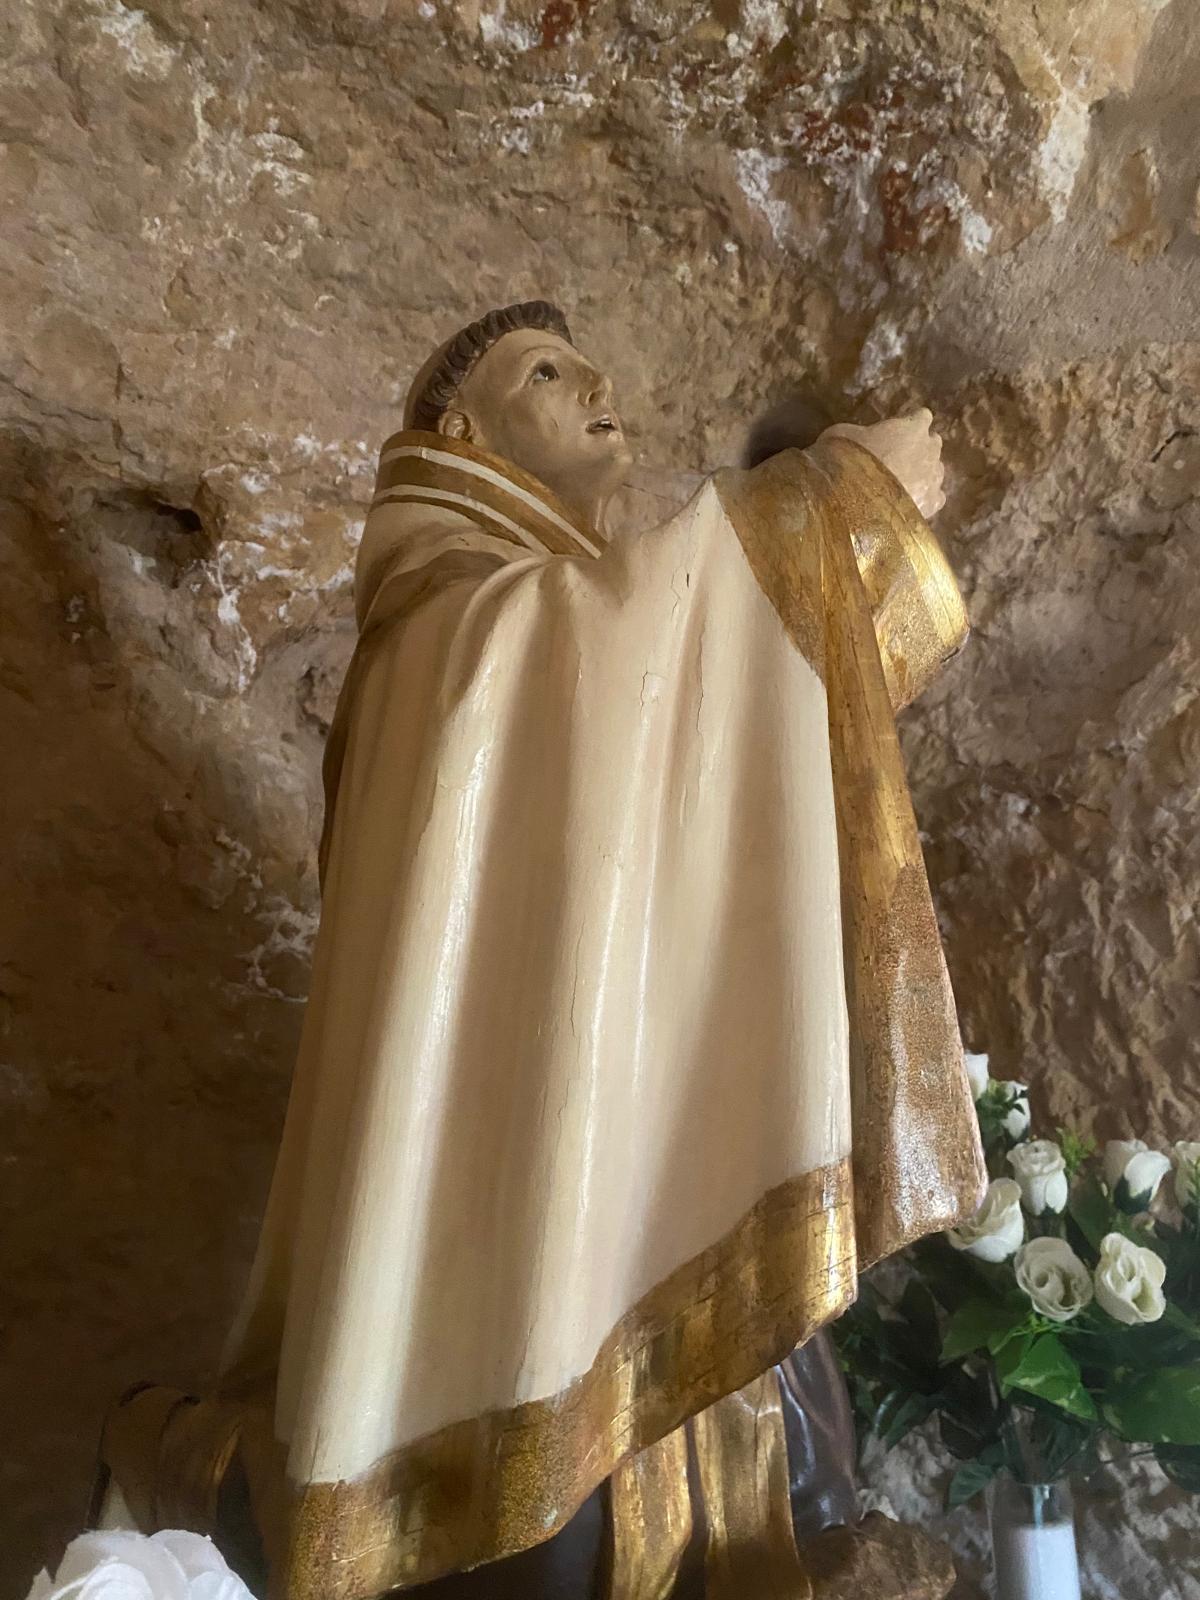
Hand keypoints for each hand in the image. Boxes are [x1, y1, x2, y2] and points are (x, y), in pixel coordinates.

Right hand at [821, 408, 945, 517]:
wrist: (854, 501)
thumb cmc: (848, 460)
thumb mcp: (841, 434)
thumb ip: (859, 432)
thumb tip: (856, 437)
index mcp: (913, 426)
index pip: (921, 416)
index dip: (908, 424)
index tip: (895, 432)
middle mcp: (931, 449)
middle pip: (932, 443)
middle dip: (919, 449)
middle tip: (896, 459)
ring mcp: (934, 477)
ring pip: (936, 470)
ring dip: (923, 474)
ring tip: (900, 486)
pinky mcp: (933, 503)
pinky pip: (935, 497)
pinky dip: (925, 499)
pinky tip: (909, 505)